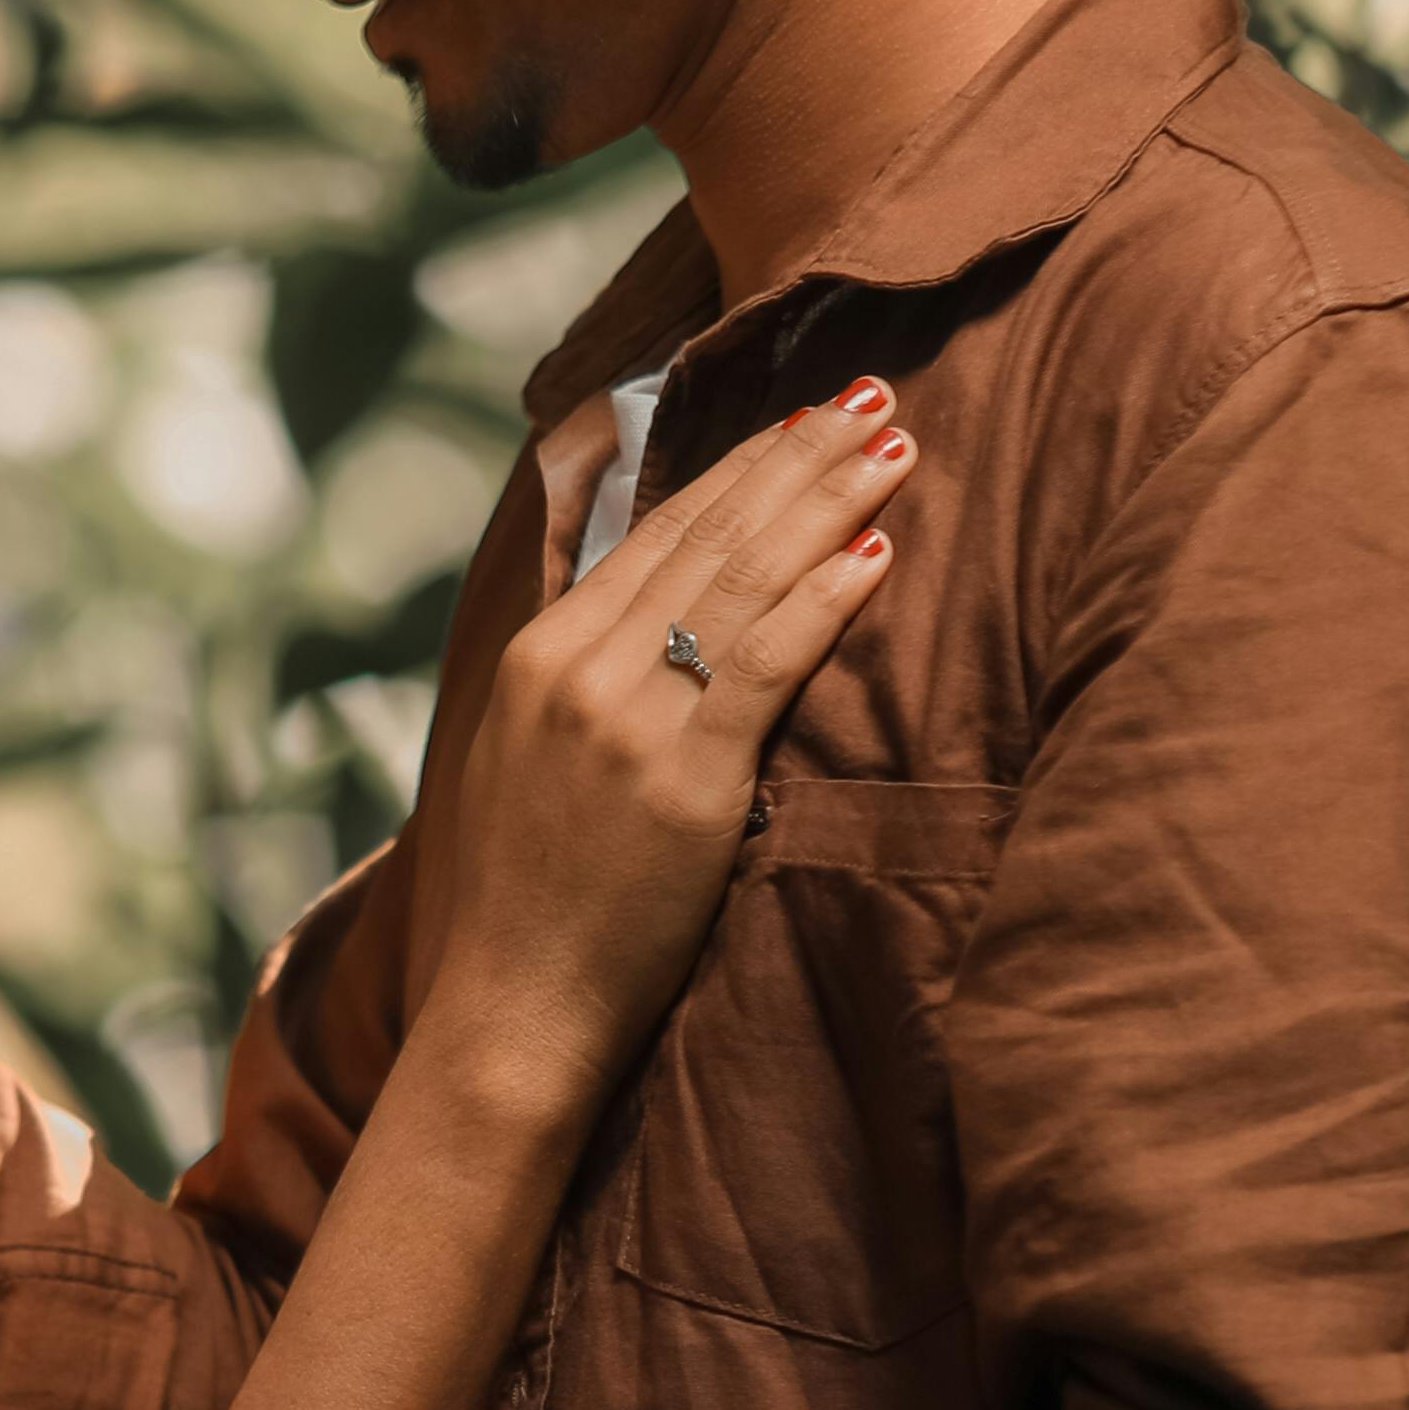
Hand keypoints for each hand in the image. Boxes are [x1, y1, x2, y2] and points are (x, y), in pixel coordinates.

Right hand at [416, 379, 910, 1105]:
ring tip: (894, 447)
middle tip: (871, 397)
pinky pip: (767, 660)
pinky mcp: (682, 776)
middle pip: (706, 534)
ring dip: (828, 503)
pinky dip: (825, 598)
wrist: (514, 1012)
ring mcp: (626, 718)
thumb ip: (588, 681)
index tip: (804, 421)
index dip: (739, 469)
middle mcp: (577, 668)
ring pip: (742, 578)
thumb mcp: (534, 764)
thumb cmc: (536, 906)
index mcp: (541, 656)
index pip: (657, 533)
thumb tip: (652, 619)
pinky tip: (876, 552)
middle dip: (796, 459)